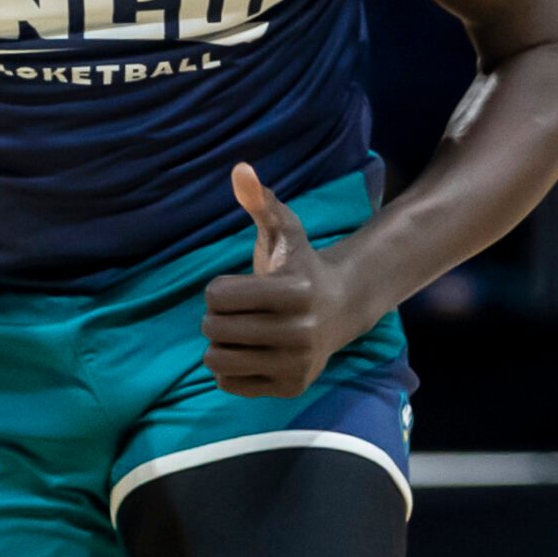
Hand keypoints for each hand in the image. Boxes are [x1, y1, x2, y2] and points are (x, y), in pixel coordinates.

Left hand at [200, 163, 372, 398]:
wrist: (343, 307)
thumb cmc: (301, 265)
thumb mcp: (284, 230)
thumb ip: (260, 201)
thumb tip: (240, 169)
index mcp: (294, 292)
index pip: (218, 296)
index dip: (218, 289)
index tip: (236, 287)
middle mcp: (300, 333)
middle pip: (214, 330)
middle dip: (215, 317)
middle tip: (236, 311)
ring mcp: (296, 364)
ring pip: (218, 361)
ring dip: (219, 345)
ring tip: (238, 333)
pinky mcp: (291, 387)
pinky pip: (231, 385)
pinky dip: (230, 370)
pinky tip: (249, 352)